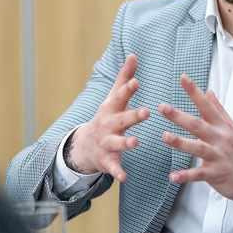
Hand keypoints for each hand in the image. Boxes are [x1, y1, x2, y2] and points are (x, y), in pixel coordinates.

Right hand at [68, 54, 149, 181]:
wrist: (85, 146)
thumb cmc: (107, 117)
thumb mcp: (113, 98)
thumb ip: (124, 77)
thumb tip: (134, 55)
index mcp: (112, 109)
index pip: (120, 97)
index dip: (128, 89)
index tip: (136, 81)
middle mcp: (108, 125)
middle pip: (121, 120)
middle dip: (133, 116)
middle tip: (147, 111)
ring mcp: (106, 143)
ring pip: (117, 143)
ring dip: (126, 143)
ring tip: (136, 143)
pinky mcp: (107, 160)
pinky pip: (113, 167)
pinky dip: (118, 172)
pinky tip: (125, 177)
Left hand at [158, 74, 232, 203]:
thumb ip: (218, 110)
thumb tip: (208, 91)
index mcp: (222, 127)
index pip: (206, 106)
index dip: (194, 92)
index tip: (183, 78)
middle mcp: (220, 139)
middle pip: (198, 125)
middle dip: (179, 116)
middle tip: (163, 107)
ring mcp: (218, 156)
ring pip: (197, 148)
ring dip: (180, 142)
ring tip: (165, 136)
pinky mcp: (216, 174)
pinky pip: (198, 174)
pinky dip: (185, 175)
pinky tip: (172, 176)